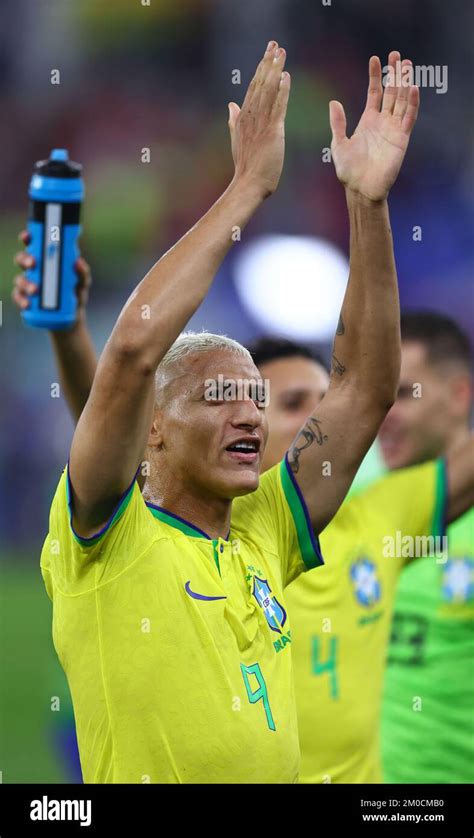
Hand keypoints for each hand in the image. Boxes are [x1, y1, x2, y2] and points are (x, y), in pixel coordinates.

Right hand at [13, 230, 91, 325]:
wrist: (71, 317)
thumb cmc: (75, 293)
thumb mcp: (82, 283)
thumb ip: (83, 273)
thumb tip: (78, 262)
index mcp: (45, 260)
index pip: (33, 245)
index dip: (27, 239)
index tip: (27, 236)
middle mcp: (34, 270)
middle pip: (21, 259)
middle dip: (24, 259)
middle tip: (33, 264)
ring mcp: (28, 284)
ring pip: (19, 279)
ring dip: (24, 283)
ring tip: (35, 290)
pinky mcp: (26, 299)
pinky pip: (18, 297)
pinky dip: (21, 300)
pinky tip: (27, 304)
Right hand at [228, 40, 290, 199]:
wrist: (248, 184)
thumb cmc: (246, 167)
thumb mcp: (236, 139)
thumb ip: (234, 121)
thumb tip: (230, 105)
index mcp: (242, 117)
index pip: (253, 87)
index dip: (260, 69)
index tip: (267, 53)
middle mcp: (250, 116)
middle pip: (260, 83)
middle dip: (267, 62)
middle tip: (275, 44)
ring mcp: (260, 123)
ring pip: (268, 90)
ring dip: (275, 70)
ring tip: (281, 52)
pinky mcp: (272, 131)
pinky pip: (278, 106)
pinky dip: (282, 90)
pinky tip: (286, 76)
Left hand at [329, 52, 419, 201]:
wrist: (361, 189)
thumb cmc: (349, 171)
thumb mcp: (338, 144)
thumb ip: (338, 123)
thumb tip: (333, 102)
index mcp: (368, 121)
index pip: (374, 92)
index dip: (375, 76)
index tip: (375, 59)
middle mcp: (383, 122)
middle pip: (391, 92)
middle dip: (394, 73)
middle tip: (396, 55)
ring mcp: (393, 129)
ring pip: (402, 100)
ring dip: (404, 83)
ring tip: (406, 64)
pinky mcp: (401, 138)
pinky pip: (409, 117)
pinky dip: (412, 103)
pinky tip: (412, 87)